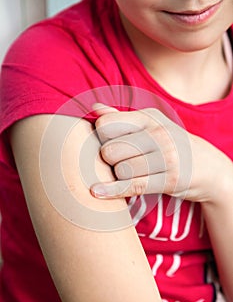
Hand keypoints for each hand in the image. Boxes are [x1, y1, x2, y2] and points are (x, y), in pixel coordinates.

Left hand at [91, 104, 232, 203]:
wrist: (207, 165)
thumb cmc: (169, 143)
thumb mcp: (149, 125)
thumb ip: (120, 118)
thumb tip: (94, 109)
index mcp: (149, 118)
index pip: (108, 125)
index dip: (100, 136)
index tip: (106, 142)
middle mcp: (158, 135)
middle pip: (110, 151)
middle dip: (107, 159)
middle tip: (116, 161)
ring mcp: (166, 158)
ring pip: (120, 170)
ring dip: (116, 175)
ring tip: (126, 172)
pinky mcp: (170, 180)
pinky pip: (132, 186)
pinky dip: (111, 191)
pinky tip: (97, 192)